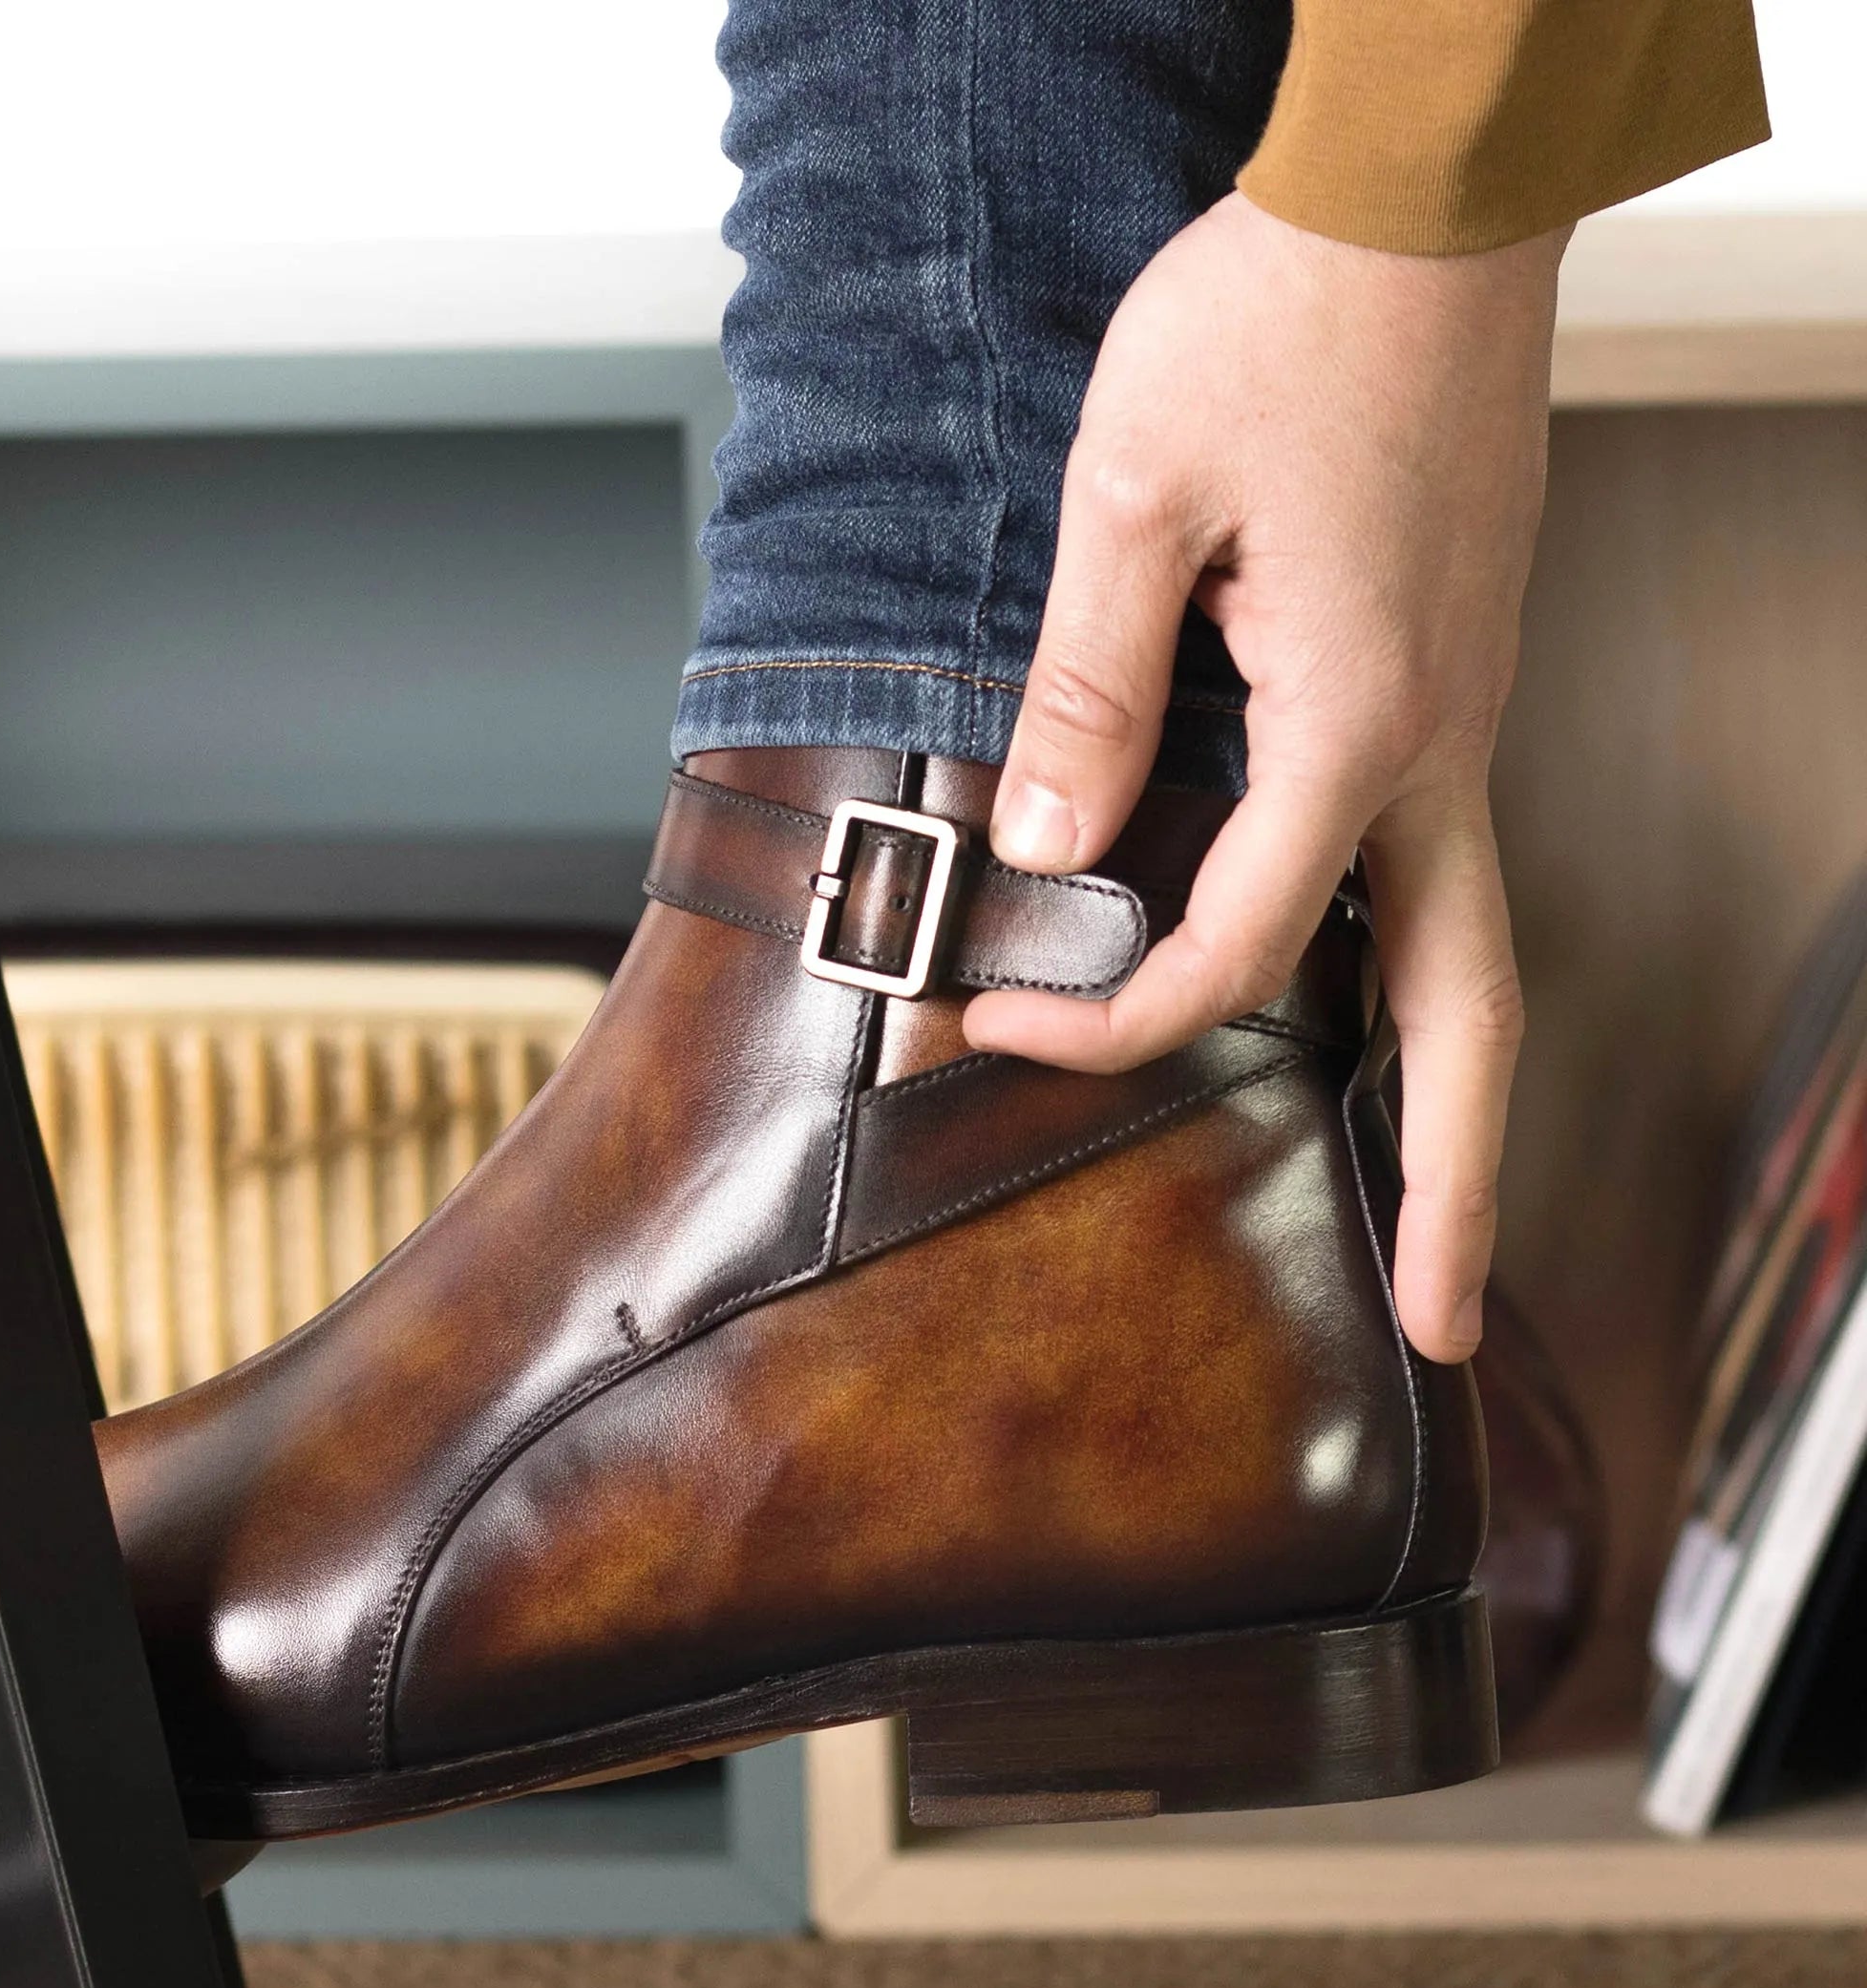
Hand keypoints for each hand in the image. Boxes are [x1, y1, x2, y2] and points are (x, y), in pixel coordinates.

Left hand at [963, 192, 1563, 1364]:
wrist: (1427, 184)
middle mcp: (1442, 746)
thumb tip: (1045, 848)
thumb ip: (1089, 688)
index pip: (1230, 955)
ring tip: (1429, 1201)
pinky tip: (1355, 990)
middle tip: (1458, 1324)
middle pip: (1473, 1015)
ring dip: (1457, 1088)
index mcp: (1362, 728)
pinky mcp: (1449, 672)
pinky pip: (1440, 859)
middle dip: (1462, 1184)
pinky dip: (1414, 962)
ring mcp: (1465, 712)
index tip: (990, 1035)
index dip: (1105, 1023)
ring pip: (1476, 944)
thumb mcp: (1137, 494)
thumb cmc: (1287, 307)